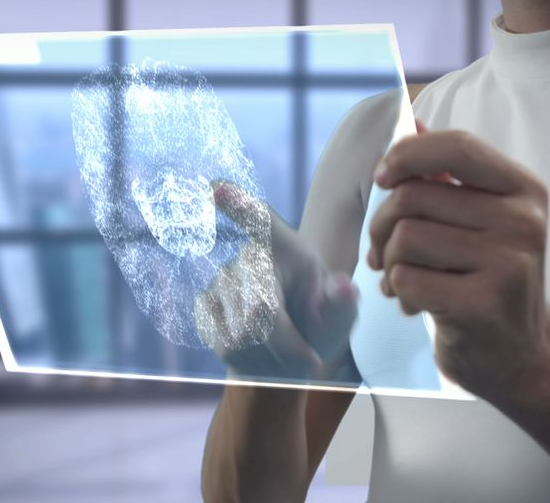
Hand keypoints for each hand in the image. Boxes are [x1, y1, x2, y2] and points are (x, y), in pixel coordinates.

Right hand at [196, 183, 358, 381]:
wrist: (284, 355)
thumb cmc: (317, 325)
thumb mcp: (339, 317)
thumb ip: (343, 306)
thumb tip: (344, 289)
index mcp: (287, 247)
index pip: (261, 220)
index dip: (238, 205)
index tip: (215, 188)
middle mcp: (249, 255)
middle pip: (260, 310)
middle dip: (288, 347)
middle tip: (311, 361)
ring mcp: (221, 279)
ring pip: (242, 334)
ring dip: (270, 357)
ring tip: (285, 352)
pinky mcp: (204, 304)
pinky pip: (225, 344)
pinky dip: (250, 361)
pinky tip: (262, 354)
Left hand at [366, 129, 549, 401]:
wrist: (521, 357)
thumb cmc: (486, 280)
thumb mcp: (479, 220)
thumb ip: (448, 174)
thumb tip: (414, 123)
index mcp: (524, 189)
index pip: (456, 147)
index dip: (406, 155)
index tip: (382, 178)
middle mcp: (523, 221)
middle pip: (414, 195)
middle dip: (383, 225)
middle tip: (383, 252)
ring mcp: (509, 263)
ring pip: (406, 237)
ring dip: (391, 264)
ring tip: (406, 282)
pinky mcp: (484, 304)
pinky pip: (407, 279)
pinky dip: (400, 293)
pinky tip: (418, 306)